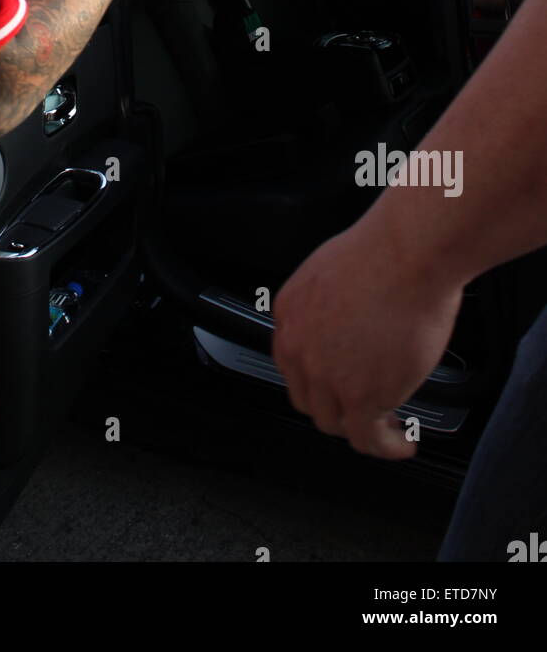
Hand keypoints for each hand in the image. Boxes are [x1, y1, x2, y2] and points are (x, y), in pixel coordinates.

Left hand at [271, 219, 462, 458]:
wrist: (408, 254)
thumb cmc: (386, 251)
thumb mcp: (334, 269)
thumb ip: (331, 301)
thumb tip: (349, 317)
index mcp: (290, 312)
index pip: (293, 362)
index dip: (318, 378)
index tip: (338, 382)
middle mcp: (299, 347)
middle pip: (308, 397)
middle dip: (335, 405)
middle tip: (362, 406)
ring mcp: (326, 376)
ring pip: (333, 422)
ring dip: (360, 429)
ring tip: (386, 428)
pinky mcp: (361, 397)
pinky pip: (366, 439)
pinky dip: (386, 447)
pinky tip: (402, 443)